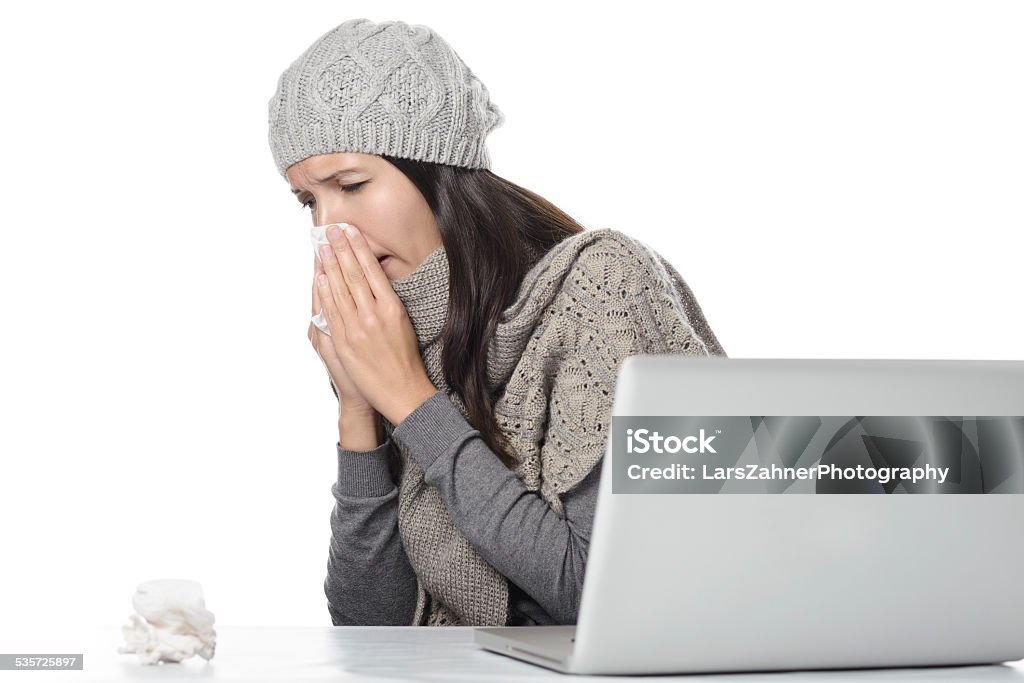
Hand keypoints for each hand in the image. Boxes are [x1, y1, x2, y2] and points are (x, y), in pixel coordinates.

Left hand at [315, 223, 437, 425]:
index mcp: (392, 308)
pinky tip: (321, 277)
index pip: (371, 270)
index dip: (358, 248)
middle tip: (331, 230)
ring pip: (340, 289)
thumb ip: (388, 302)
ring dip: (329, 266)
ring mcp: (356, 328)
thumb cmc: (405, 359)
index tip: (350, 231)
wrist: (402, 391)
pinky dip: (324, 293)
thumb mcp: (404, 323)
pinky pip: (331, 312)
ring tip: (322, 247)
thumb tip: (374, 280)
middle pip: (353, 274)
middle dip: (341, 249)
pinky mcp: (343, 342)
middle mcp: (374, 314)